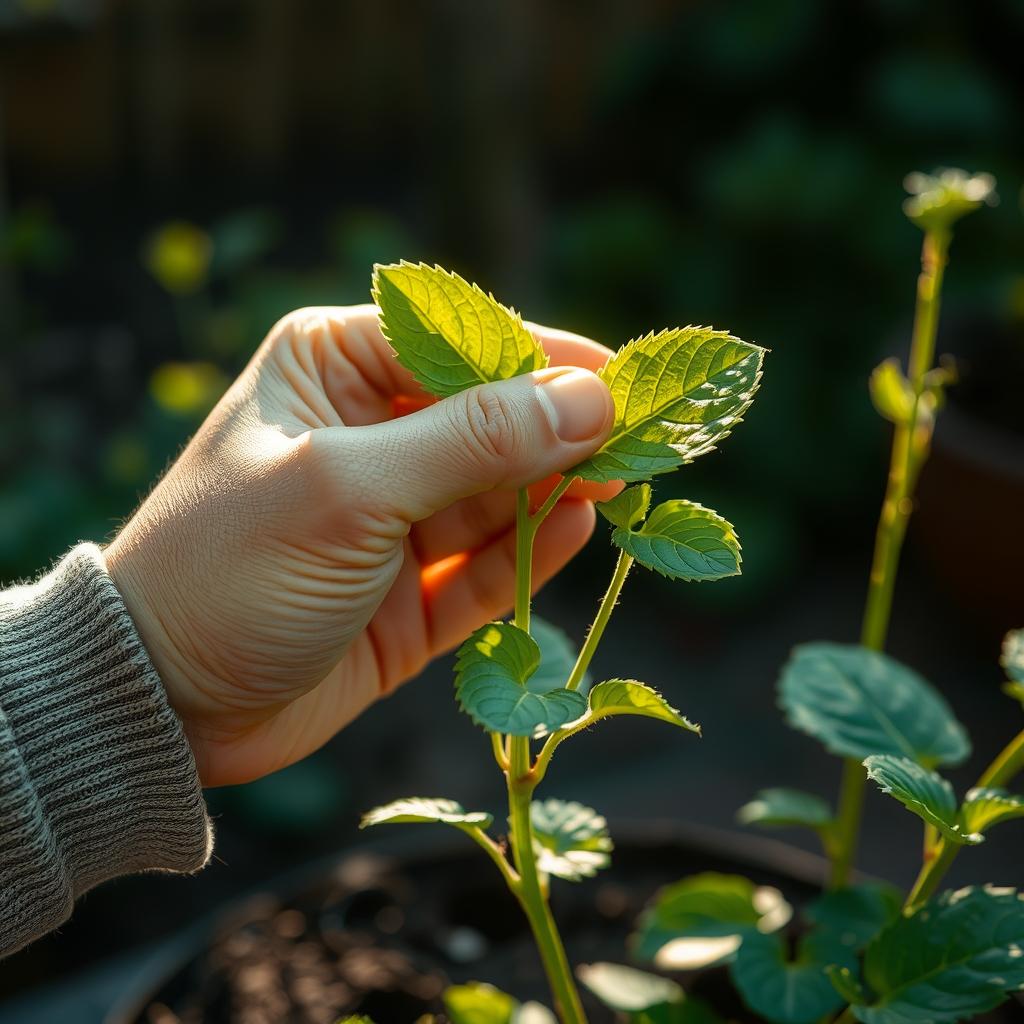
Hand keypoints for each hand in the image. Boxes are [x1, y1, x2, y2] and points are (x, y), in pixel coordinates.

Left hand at [105, 306, 615, 786]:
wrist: (159, 703)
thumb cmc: (227, 568)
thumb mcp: (349, 489)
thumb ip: (473, 442)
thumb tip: (590, 399)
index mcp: (337, 367)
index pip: (466, 343)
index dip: (548, 360)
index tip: (628, 381)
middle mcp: (371, 434)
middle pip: (494, 419)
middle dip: (565, 430)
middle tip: (649, 440)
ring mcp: (394, 518)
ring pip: (499, 494)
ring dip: (558, 490)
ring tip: (625, 483)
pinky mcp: (410, 594)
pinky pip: (486, 565)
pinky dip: (530, 552)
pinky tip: (575, 530)